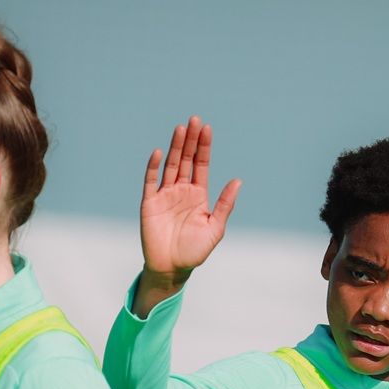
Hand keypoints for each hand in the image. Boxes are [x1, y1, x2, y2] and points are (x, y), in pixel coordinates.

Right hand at [135, 116, 241, 314]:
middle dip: (190, 140)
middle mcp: (181, 191)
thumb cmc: (194, 251)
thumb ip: (225, 204)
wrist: (172, 268)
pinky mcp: (150, 203)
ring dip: (175, 147)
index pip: (201, 165)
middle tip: (194, 120)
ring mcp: (165, 195)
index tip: (207, 129)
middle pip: (186, 160)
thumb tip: (238, 181)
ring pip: (171, 166)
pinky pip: (151, 181)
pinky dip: (154, 167)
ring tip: (181, 129)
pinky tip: (159, 152)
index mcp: (198, 195)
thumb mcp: (215, 227)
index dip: (204, 147)